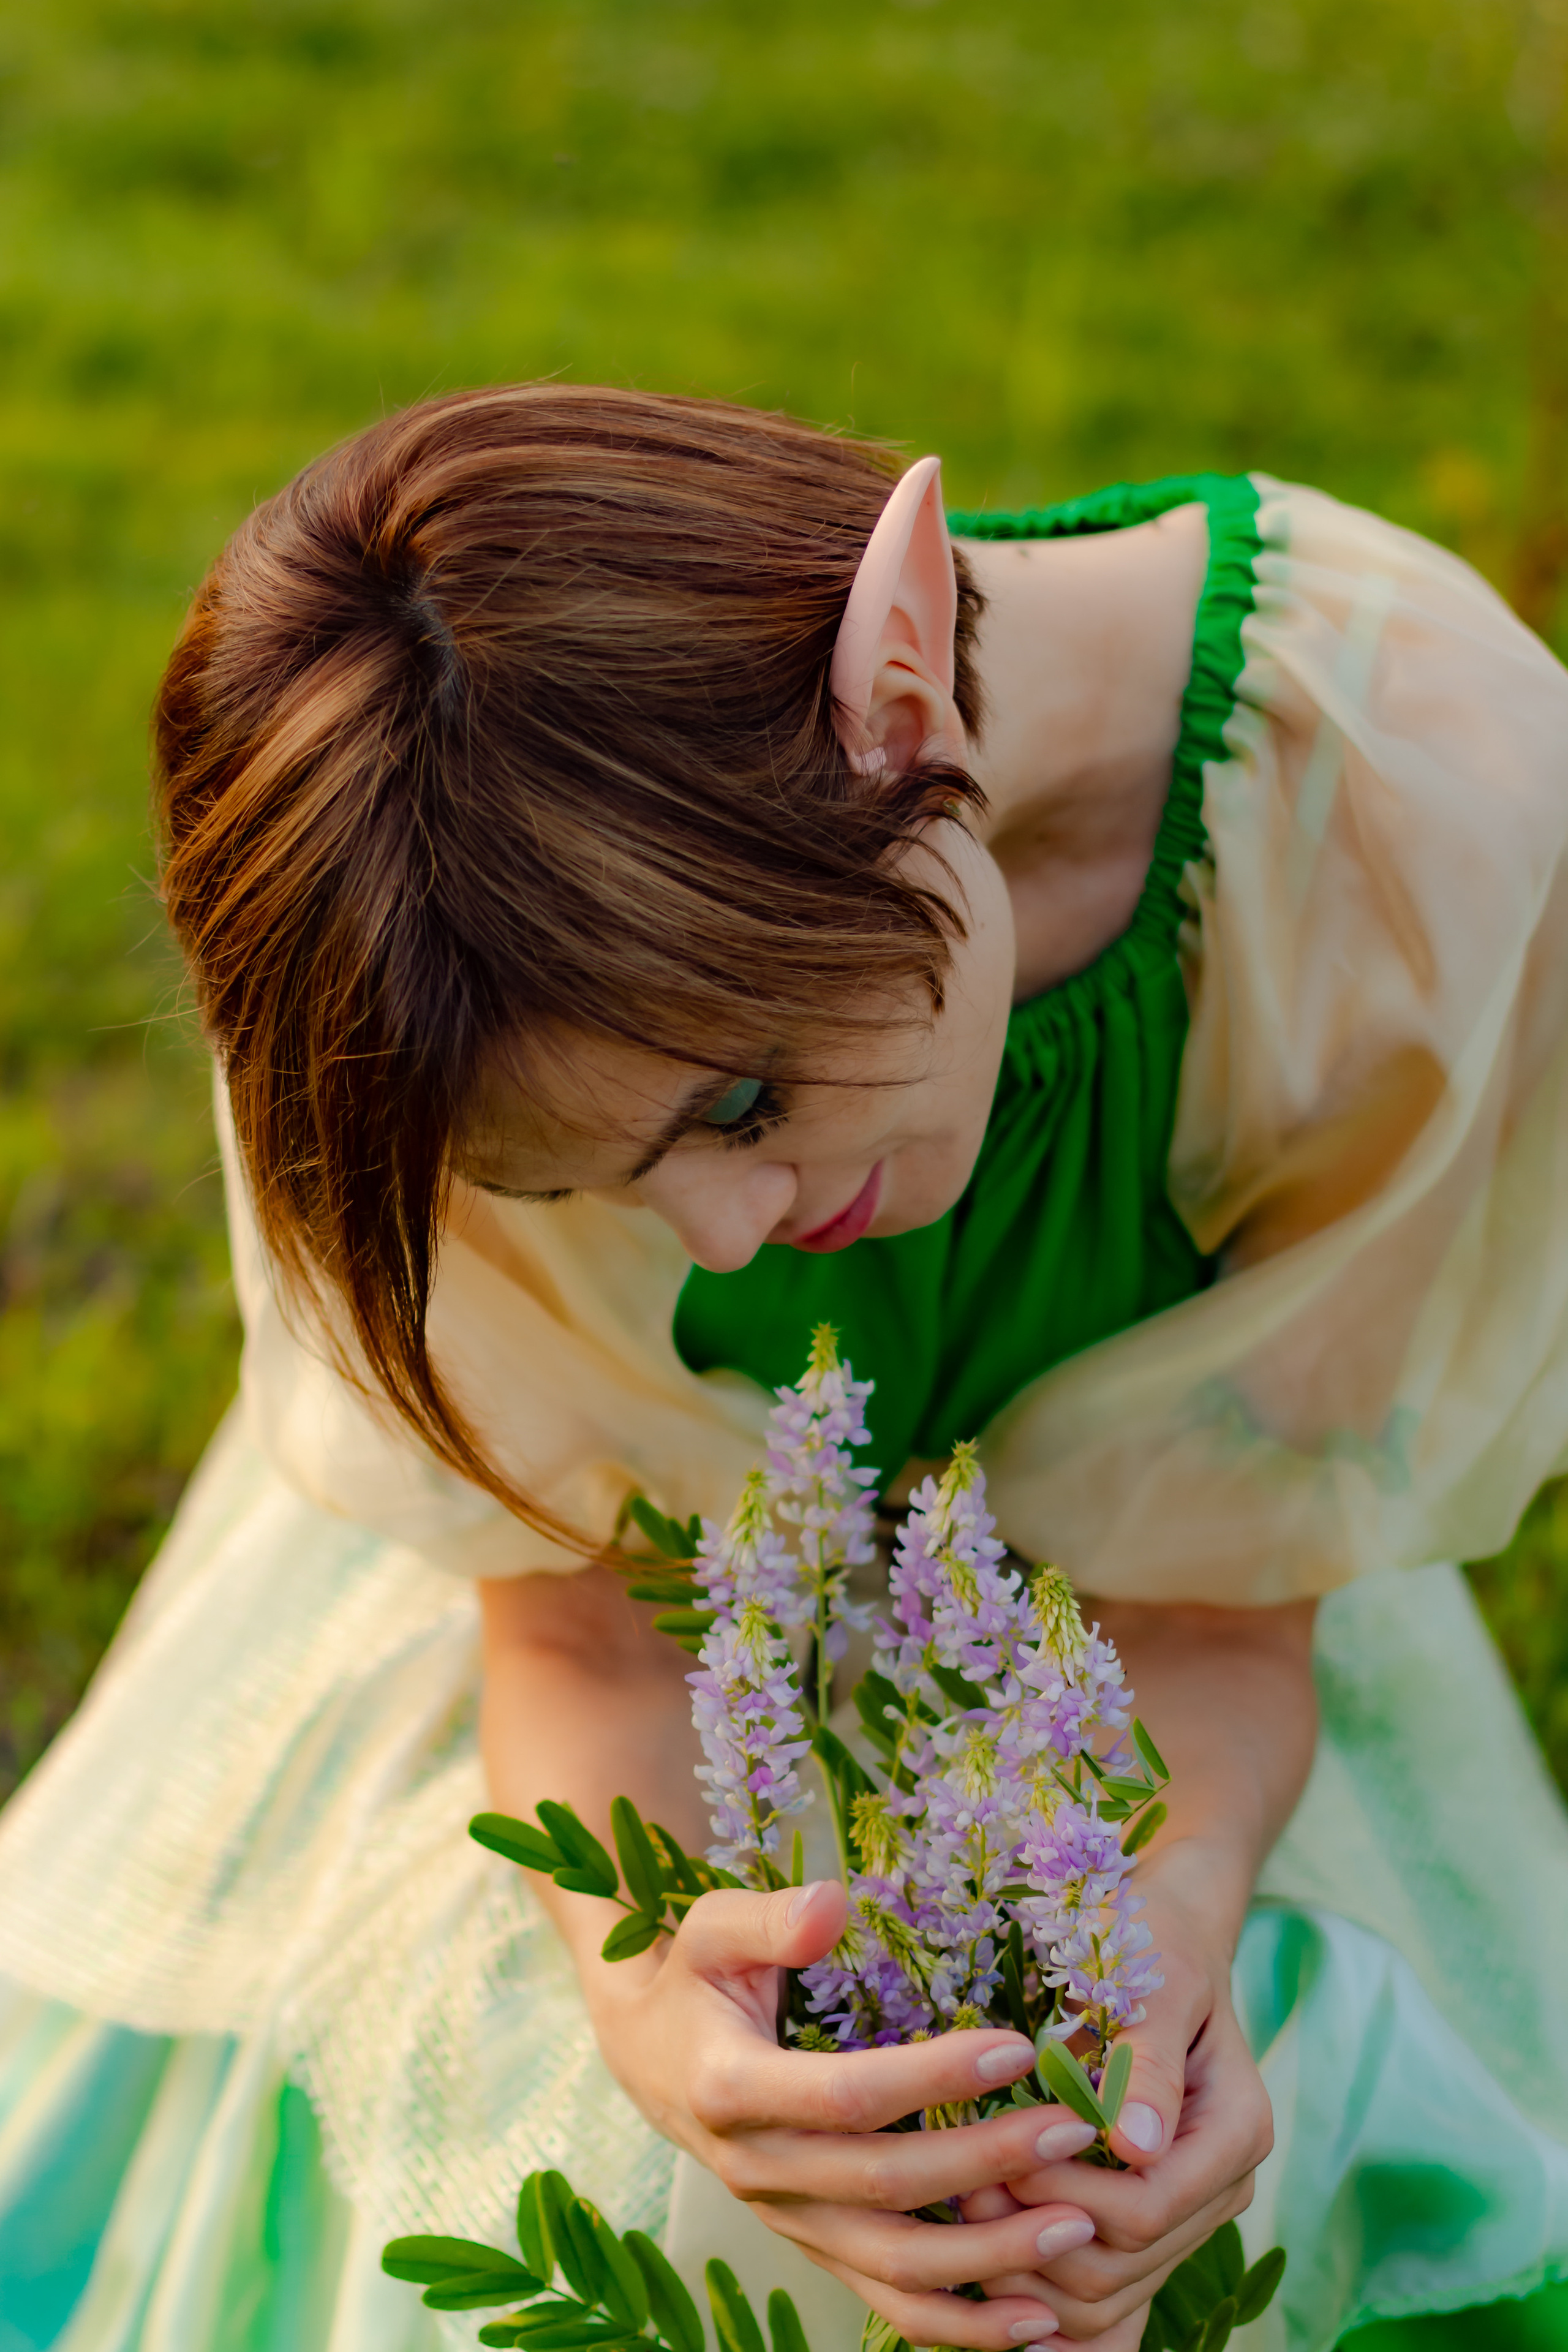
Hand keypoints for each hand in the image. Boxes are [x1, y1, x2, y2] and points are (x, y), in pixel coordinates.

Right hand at [584, 1879, 1105, 2348]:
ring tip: (1076, 2226)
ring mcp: (790, 2221)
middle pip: (886, 2186)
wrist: (653, 2058)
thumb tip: (832, 1905)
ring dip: (990, 2258)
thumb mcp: (712, 1929)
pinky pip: (890, 2304)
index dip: (934, 2078)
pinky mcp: (816, 2248)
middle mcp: (760, 2170)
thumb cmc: (696, 1978)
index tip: (1017, 2047)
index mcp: (732, 2089)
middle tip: (1074, 2128)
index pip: (848, 2094)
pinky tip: (1035, 2322)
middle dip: (988, 2163)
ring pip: (895, 2266)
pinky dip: (962, 2328)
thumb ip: (770, 1919)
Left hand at [958, 1851, 1273, 2344]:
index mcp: (1235, 2130)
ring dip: (1030, 2274)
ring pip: (1109, 2295)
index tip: (995, 2156)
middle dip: (1036, 2236)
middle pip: (1125, 2264)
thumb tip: (1134, 2147)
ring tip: (963, 2214)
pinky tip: (1003, 2324)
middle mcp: (1221, 2185)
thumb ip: (1145, 2062)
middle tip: (960, 2189)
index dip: (1067, 2195)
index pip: (1150, 2207)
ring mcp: (1187, 2211)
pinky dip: (1060, 2322)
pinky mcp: (1149, 2222)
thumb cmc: (1149, 1943)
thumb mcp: (1150, 1982)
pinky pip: (1113, 2305)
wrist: (1162, 1941)